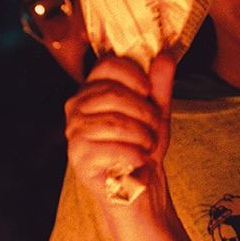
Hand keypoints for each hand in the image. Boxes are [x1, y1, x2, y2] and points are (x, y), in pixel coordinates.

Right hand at [64, 53, 175, 199]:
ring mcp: (74, 131)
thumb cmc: (142, 145)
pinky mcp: (78, 155)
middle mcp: (77, 106)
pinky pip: (111, 147)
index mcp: (92, 90)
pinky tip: (138, 160)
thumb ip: (159, 84)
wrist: (138, 184)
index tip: (148, 92)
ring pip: (115, 122)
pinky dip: (134, 155)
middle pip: (113, 94)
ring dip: (142, 136)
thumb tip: (165, 56)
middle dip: (144, 113)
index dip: (132, 74)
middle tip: (153, 129)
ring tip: (147, 147)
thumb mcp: (156, 111)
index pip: (107, 65)